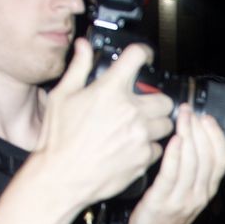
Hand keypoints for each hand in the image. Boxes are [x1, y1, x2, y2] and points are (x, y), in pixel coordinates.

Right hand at [34, 39, 172, 212]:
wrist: (62, 177)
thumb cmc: (58, 139)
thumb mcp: (62, 96)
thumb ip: (78, 68)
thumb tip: (84, 46)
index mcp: (111, 90)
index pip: (138, 57)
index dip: (143, 53)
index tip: (143, 57)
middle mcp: (131, 111)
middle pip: (164, 98)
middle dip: (155, 100)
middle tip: (141, 106)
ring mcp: (141, 135)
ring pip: (166, 125)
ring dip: (156, 125)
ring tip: (138, 128)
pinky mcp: (144, 158)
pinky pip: (159, 148)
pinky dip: (149, 148)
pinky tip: (133, 148)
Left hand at [128, 103, 224, 223]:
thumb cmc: (167, 216)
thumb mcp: (189, 193)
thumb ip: (194, 170)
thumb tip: (192, 138)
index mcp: (208, 190)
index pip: (222, 158)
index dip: (216, 135)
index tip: (206, 117)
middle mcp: (200, 194)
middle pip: (207, 155)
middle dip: (199, 128)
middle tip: (189, 109)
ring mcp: (182, 199)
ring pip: (192, 162)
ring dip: (188, 135)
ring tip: (181, 117)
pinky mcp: (162, 202)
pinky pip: (172, 174)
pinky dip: (175, 155)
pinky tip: (173, 140)